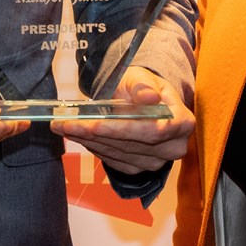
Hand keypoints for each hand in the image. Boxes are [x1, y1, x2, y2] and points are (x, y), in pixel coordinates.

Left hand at [53, 66, 194, 173]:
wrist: (140, 100)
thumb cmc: (143, 86)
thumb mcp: (142, 77)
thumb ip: (143, 85)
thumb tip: (149, 96)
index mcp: (182, 121)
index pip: (154, 130)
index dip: (125, 129)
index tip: (97, 125)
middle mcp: (173, 147)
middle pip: (132, 145)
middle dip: (96, 134)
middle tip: (65, 123)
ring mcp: (156, 161)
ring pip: (118, 154)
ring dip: (88, 141)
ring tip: (64, 126)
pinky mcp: (139, 168)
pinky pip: (113, 161)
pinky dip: (92, 148)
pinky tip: (77, 136)